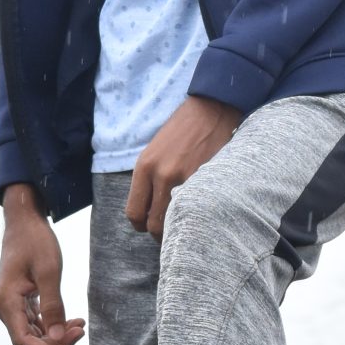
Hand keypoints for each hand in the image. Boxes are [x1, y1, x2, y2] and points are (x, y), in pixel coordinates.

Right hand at [0, 185, 85, 344]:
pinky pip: (35, 323)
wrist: (24, 221)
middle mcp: (5, 308)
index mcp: (6, 302)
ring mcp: (11, 306)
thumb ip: (53, 306)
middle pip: (29, 342)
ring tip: (80, 324)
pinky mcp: (20, 302)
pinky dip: (53, 325)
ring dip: (56, 335)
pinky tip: (73, 320)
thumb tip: (56, 340)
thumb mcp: (49, 272)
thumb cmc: (35, 241)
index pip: (24, 341)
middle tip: (81, 330)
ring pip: (33, 335)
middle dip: (55, 343)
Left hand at [126, 95, 241, 238]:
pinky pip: (196, 210)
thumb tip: (149, 209)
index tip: (148, 226)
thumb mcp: (155, 151)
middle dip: (159, 234)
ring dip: (179, 229)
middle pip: (152, 224)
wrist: (210, 110)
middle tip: (169, 231)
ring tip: (185, 225)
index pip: (134, 212)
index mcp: (144, 167)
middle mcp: (160, 175)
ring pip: (174, 222)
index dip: (140, 225)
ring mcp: (183, 178)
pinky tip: (201, 212)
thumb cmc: (182, 130)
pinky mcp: (205, 179)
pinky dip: (197, 216)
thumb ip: (149, 179)